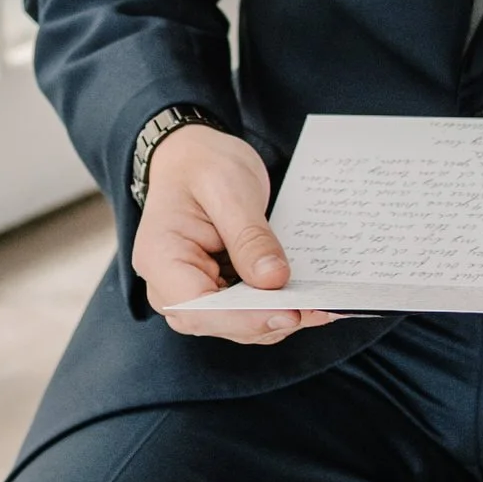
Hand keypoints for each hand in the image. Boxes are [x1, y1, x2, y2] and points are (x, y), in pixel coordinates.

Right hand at [131, 124, 334, 345]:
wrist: (193, 157)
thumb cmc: (203, 166)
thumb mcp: (228, 188)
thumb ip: (249, 236)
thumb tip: (274, 281)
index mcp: (160, 257)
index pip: (197, 307)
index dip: (244, 318)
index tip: (289, 313)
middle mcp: (168, 286)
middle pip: (219, 322)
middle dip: (269, 320)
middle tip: (319, 307)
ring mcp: (192, 293)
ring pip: (237, 324)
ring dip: (279, 318)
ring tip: (322, 305)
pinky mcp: (215, 293)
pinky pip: (246, 311)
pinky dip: (276, 309)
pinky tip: (308, 300)